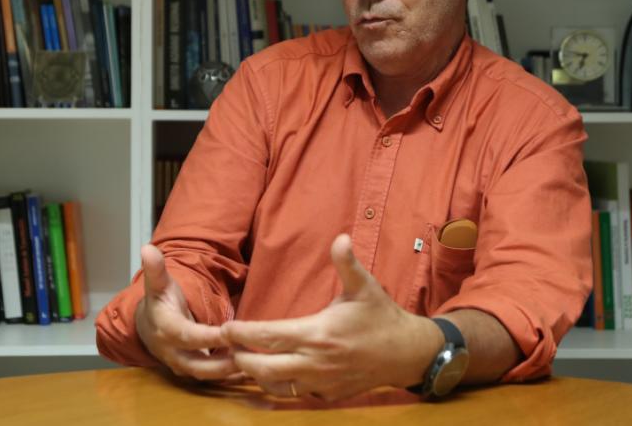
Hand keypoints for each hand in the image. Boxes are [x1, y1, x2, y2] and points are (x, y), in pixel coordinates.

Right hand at [134, 244, 239, 380]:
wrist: (146, 326)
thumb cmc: (159, 302)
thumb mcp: (157, 284)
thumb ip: (156, 269)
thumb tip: (148, 248)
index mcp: (166, 330)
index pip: (189, 336)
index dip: (209, 337)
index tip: (231, 332)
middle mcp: (172, 353)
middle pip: (199, 365)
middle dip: (224, 363)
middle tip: (250, 355)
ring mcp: (181, 366)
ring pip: (207, 375)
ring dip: (230, 373)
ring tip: (255, 364)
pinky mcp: (190, 373)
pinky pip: (211, 379)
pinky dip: (229, 377)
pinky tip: (251, 371)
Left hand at [221, 234, 441, 400]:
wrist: (406, 353)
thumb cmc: (381, 317)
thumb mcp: (365, 287)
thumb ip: (347, 264)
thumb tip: (340, 237)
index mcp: (317, 334)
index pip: (269, 336)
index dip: (243, 333)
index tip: (225, 328)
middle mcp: (315, 362)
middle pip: (264, 368)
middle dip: (241, 358)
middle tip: (228, 347)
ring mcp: (321, 382)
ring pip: (276, 387)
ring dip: (257, 375)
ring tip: (244, 360)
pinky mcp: (328, 394)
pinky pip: (296, 394)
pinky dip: (280, 385)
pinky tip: (274, 373)